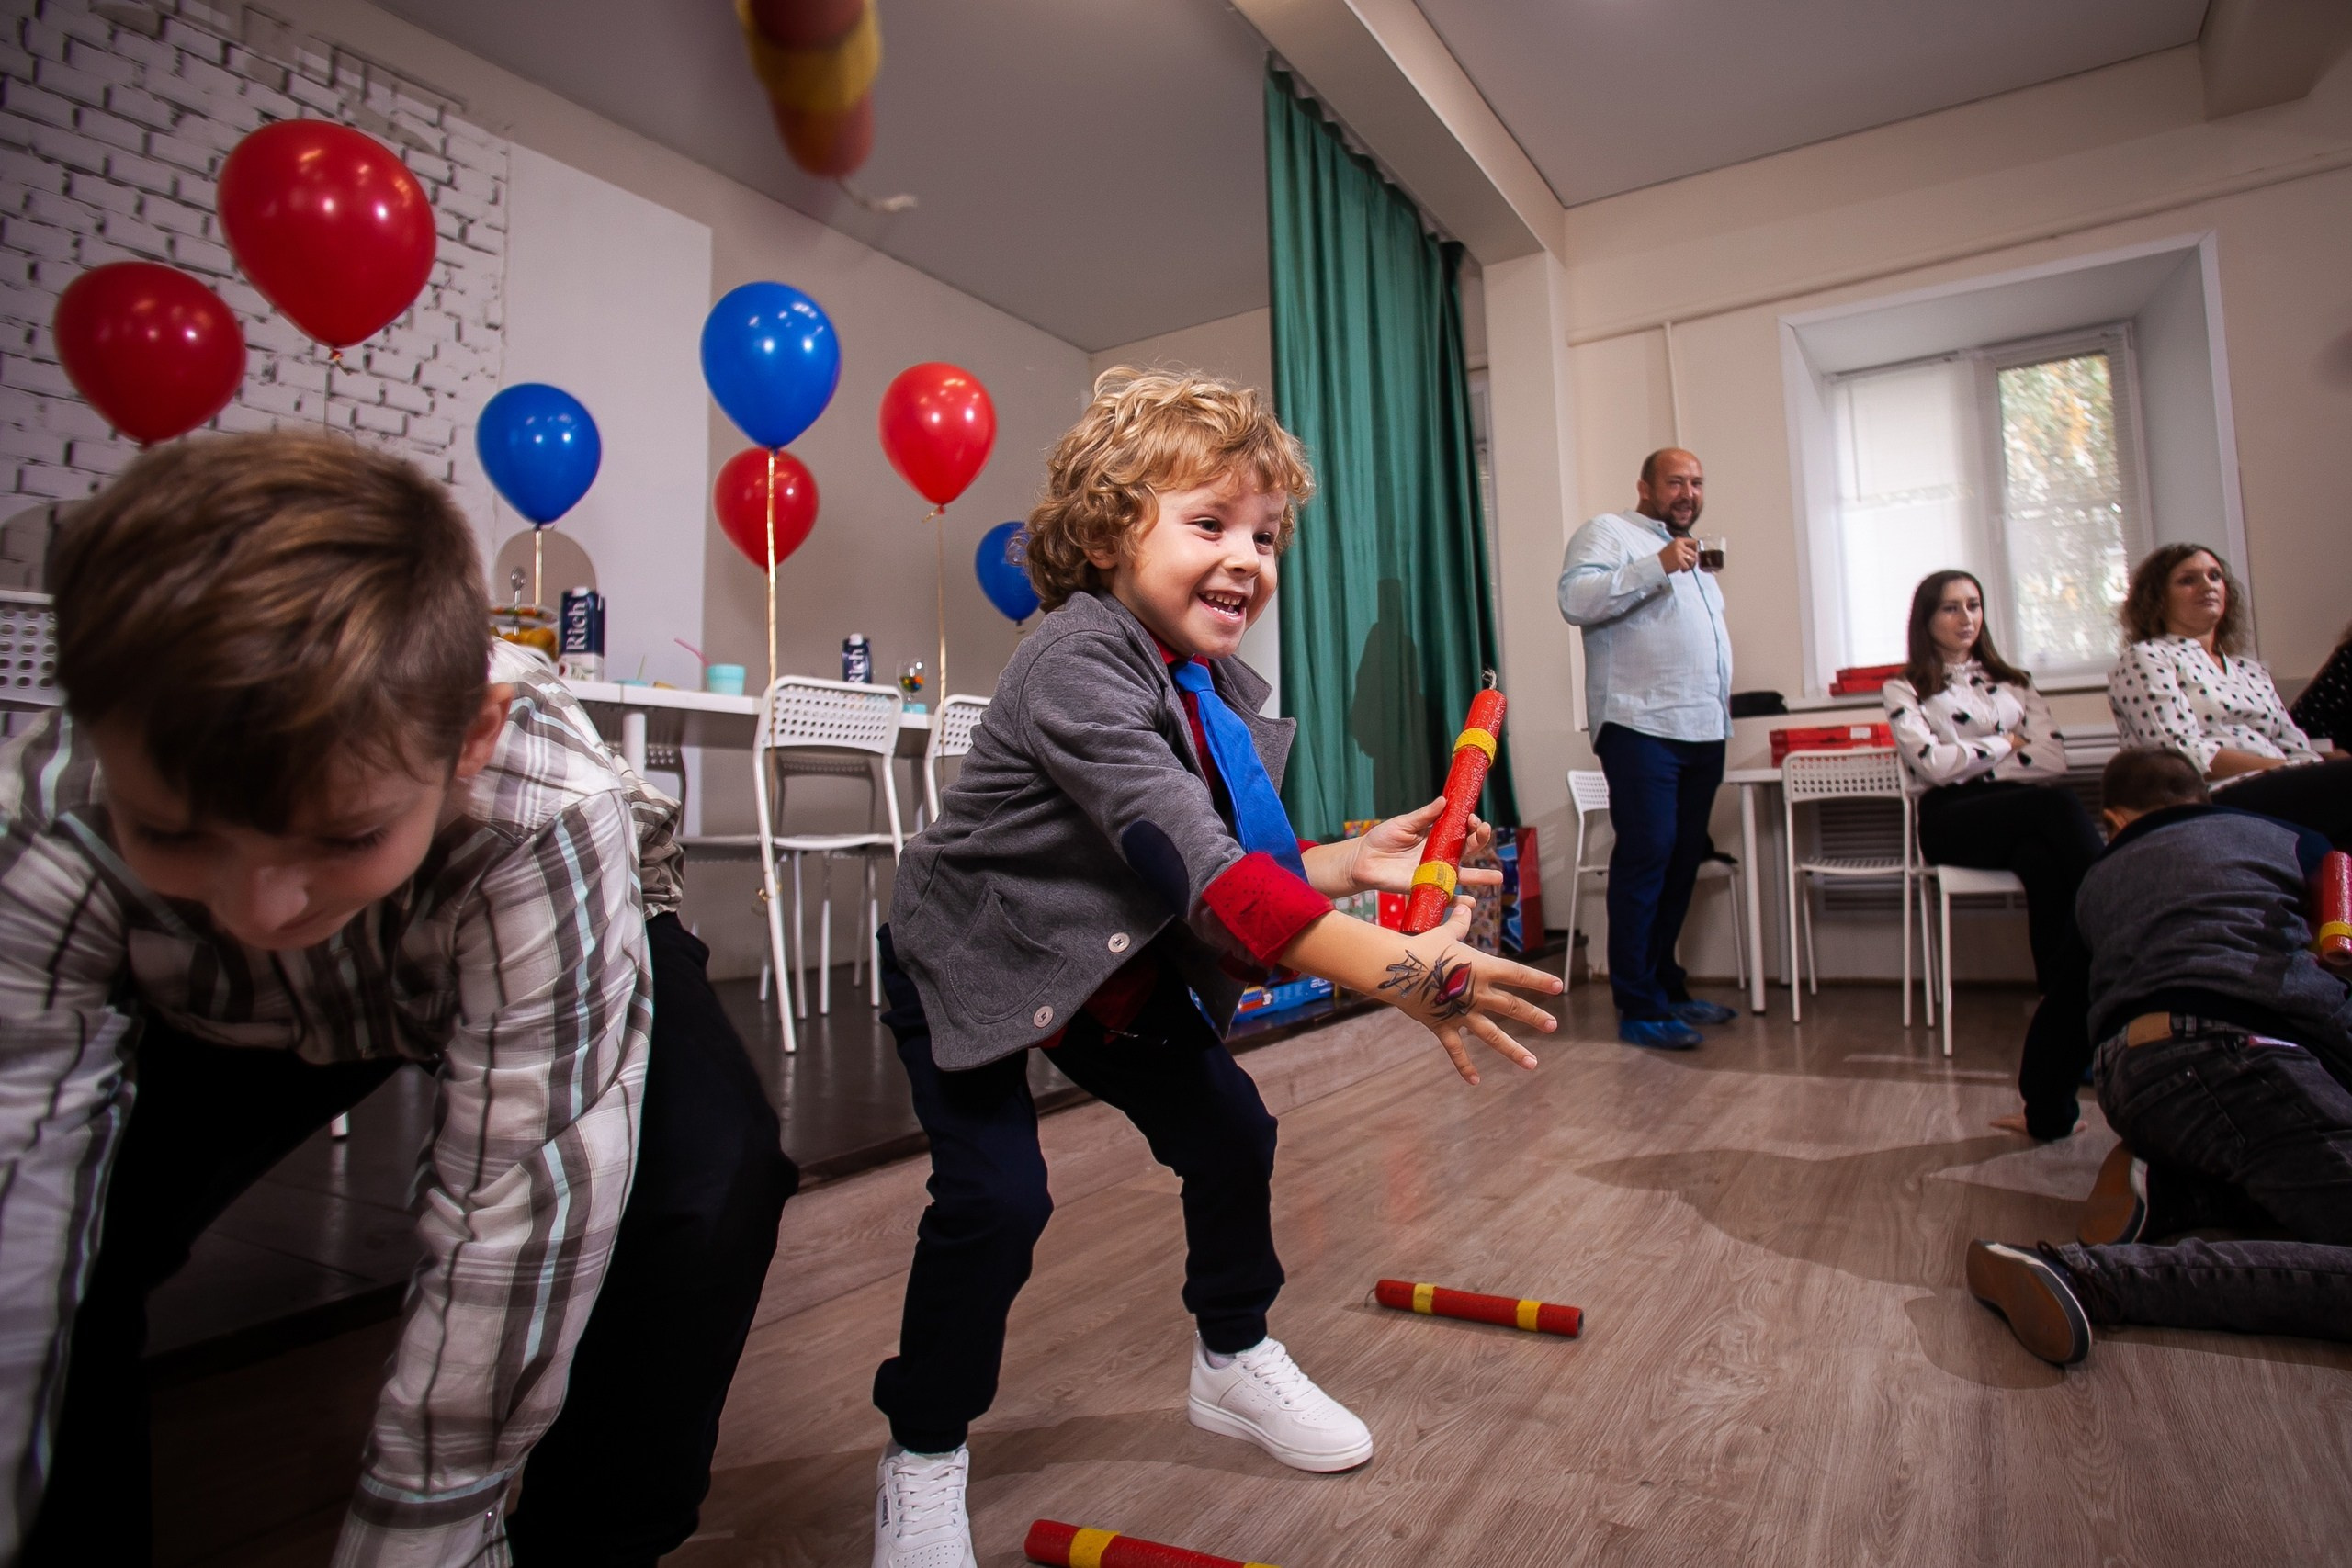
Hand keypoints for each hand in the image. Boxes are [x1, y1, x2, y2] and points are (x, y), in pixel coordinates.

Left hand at [1342, 797, 1501, 895]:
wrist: (1363, 859)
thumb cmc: (1383, 838)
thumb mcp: (1404, 823)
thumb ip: (1424, 815)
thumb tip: (1444, 800)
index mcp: (1438, 837)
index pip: (1462, 830)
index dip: (1471, 824)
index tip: (1472, 818)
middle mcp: (1441, 855)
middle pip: (1468, 850)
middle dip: (1480, 841)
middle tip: (1484, 831)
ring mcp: (1435, 872)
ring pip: (1463, 875)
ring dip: (1481, 877)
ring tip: (1498, 878)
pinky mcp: (1425, 887)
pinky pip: (1445, 896)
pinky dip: (1458, 901)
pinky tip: (1470, 903)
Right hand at [1377, 896, 1559, 1083]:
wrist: (1396, 968)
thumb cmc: (1421, 946)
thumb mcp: (1443, 933)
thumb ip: (1458, 923)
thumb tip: (1465, 904)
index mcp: (1482, 968)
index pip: (1518, 974)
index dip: (1539, 980)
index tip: (1559, 987)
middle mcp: (1477, 993)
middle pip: (1512, 1006)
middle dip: (1534, 1016)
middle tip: (1553, 1026)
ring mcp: (1461, 1012)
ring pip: (1493, 1034)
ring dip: (1513, 1050)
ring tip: (1532, 1064)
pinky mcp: (1443, 1026)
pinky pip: (1456, 1050)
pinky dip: (1465, 1066)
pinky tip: (1476, 1081)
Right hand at [1658, 536, 1698, 573]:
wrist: (1656, 564)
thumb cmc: (1665, 556)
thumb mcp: (1674, 546)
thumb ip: (1684, 547)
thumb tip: (1697, 551)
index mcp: (1679, 540)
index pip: (1694, 542)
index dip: (1696, 548)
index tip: (1693, 554)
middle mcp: (1679, 545)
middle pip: (1694, 553)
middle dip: (1693, 560)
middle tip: (1688, 564)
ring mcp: (1679, 553)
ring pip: (1693, 560)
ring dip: (1690, 565)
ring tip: (1685, 567)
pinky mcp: (1678, 561)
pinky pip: (1688, 566)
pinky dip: (1686, 569)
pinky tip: (1681, 570)